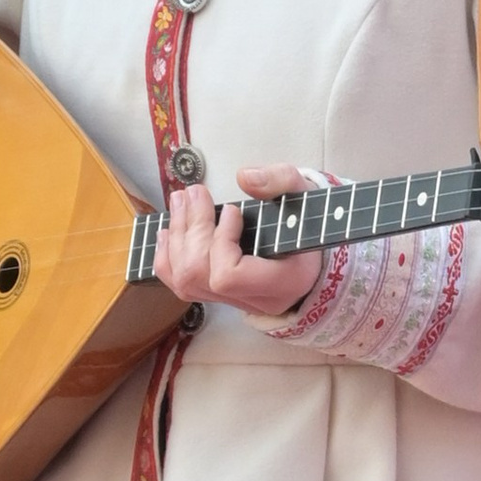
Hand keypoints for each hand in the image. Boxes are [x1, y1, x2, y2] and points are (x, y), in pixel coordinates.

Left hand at [153, 164, 324, 319]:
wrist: (313, 248)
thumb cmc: (308, 222)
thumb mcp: (304, 195)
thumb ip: (280, 182)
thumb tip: (245, 177)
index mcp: (281, 283)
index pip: (228, 276)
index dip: (220, 241)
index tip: (232, 210)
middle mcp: (255, 301)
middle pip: (199, 276)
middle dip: (191, 230)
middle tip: (193, 193)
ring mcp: (235, 303)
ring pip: (185, 282)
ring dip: (176, 237)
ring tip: (180, 202)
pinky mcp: (221, 296)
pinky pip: (182, 287)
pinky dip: (168, 257)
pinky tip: (167, 230)